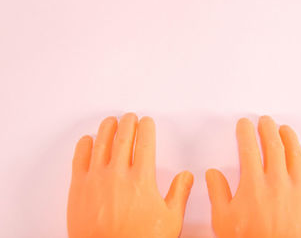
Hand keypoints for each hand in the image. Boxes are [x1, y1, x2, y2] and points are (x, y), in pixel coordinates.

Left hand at [67, 113, 193, 237]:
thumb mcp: (170, 220)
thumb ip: (180, 193)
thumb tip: (186, 176)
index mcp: (141, 179)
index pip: (145, 143)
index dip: (146, 129)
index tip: (147, 122)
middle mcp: (118, 174)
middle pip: (123, 138)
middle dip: (128, 123)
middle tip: (130, 116)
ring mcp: (96, 179)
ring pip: (101, 144)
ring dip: (107, 128)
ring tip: (110, 120)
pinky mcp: (78, 188)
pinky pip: (79, 159)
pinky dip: (84, 146)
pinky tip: (87, 139)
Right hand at [206, 116, 300, 237]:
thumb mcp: (224, 220)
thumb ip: (217, 193)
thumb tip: (213, 174)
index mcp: (254, 184)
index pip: (249, 148)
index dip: (246, 132)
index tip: (244, 125)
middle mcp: (277, 181)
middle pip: (273, 144)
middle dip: (268, 128)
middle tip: (265, 121)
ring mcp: (298, 188)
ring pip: (295, 152)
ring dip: (288, 136)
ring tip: (284, 128)